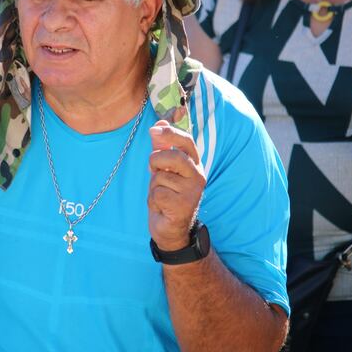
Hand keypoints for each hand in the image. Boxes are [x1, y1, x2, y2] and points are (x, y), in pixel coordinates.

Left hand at [148, 120, 206, 250]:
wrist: (170, 228)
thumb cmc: (167, 195)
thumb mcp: (163, 169)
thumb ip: (162, 147)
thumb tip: (158, 124)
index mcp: (194, 164)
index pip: (187, 142)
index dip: (171, 133)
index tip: (154, 129)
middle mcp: (197, 176)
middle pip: (174, 157)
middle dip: (156, 161)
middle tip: (154, 171)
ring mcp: (192, 192)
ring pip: (162, 177)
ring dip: (154, 185)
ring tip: (161, 194)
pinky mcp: (183, 206)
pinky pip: (158, 193)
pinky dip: (154, 199)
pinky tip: (161, 206)